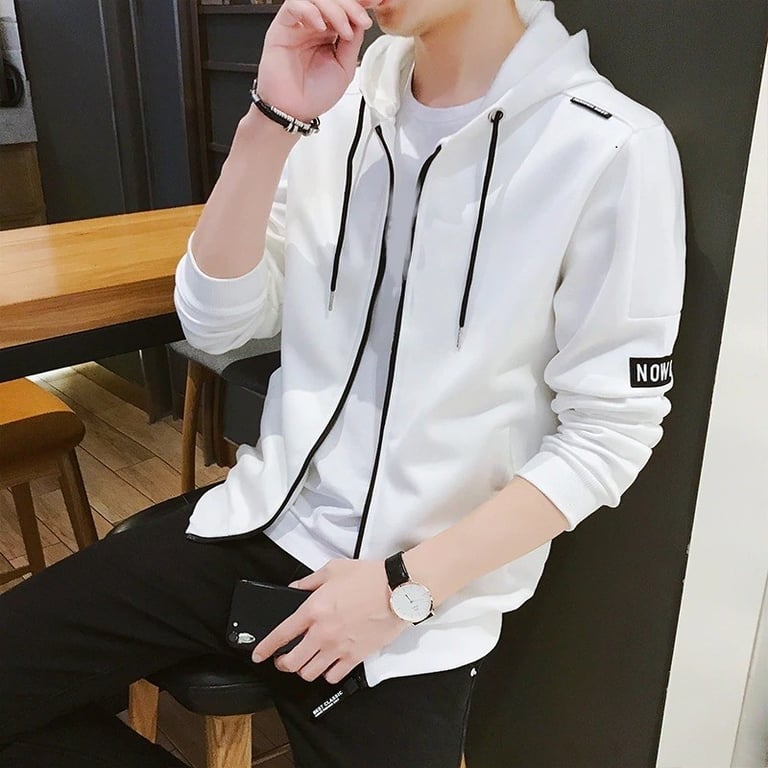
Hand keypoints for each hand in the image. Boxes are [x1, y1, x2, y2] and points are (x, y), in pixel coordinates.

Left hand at [251, 558, 406, 684]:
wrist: (397, 591)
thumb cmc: (369, 578)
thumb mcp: (334, 570)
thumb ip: (310, 581)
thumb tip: (296, 588)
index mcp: (313, 609)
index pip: (281, 634)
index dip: (265, 648)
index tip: (258, 654)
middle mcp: (322, 633)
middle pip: (292, 662)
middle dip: (283, 663)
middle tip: (283, 659)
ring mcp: (338, 648)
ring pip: (310, 673)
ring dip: (304, 669)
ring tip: (307, 662)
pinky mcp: (355, 657)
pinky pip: (333, 676)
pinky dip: (327, 674)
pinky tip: (328, 665)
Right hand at [257, 0, 380, 122]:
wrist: (294, 112)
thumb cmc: (314, 95)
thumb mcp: (345, 68)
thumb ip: (353, 43)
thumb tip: (361, 20)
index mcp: (330, 33)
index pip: (344, 8)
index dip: (359, 4)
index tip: (375, 5)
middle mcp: (314, 25)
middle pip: (331, 0)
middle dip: (351, 5)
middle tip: (362, 19)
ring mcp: (298, 25)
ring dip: (335, 9)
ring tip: (345, 31)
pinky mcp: (281, 28)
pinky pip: (293, 6)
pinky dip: (310, 11)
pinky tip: (322, 28)